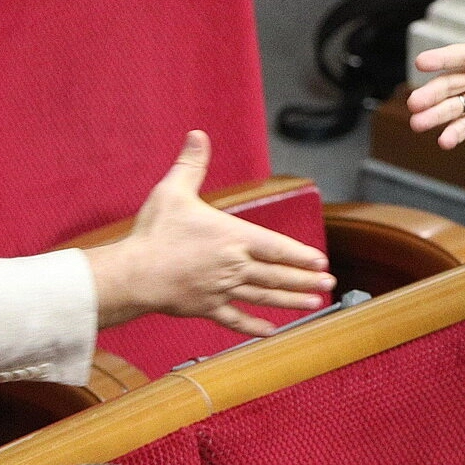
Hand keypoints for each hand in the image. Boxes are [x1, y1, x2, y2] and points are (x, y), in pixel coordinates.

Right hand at [87, 132, 333, 335]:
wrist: (135, 273)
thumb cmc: (156, 232)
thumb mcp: (174, 190)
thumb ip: (191, 163)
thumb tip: (198, 134)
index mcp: (233, 237)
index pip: (276, 247)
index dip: (300, 255)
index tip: (321, 261)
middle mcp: (234, 265)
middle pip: (277, 275)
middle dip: (306, 279)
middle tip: (329, 284)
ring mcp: (222, 289)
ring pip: (264, 297)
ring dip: (291, 300)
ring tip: (314, 303)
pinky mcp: (207, 308)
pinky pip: (235, 319)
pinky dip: (254, 326)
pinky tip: (271, 331)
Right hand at [408, 41, 464, 149]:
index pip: (464, 56)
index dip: (443, 59)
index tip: (421, 63)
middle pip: (450, 84)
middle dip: (431, 93)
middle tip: (414, 103)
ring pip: (451, 107)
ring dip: (434, 115)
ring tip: (417, 124)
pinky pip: (464, 127)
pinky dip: (453, 134)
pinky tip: (444, 142)